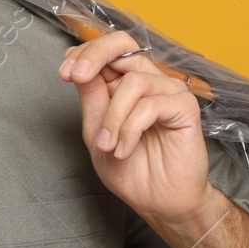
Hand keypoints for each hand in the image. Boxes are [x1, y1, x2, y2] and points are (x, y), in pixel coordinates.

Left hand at [57, 30, 216, 228]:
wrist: (157, 202)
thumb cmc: (130, 169)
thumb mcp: (96, 133)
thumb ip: (90, 98)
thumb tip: (77, 66)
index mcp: (124, 84)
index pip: (105, 50)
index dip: (83, 53)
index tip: (64, 73)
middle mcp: (148, 81)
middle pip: (123, 45)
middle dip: (95, 55)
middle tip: (76, 75)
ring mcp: (167, 92)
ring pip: (133, 81)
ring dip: (112, 117)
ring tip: (107, 145)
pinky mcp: (184, 107)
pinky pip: (150, 105)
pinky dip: (130, 129)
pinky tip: (124, 149)